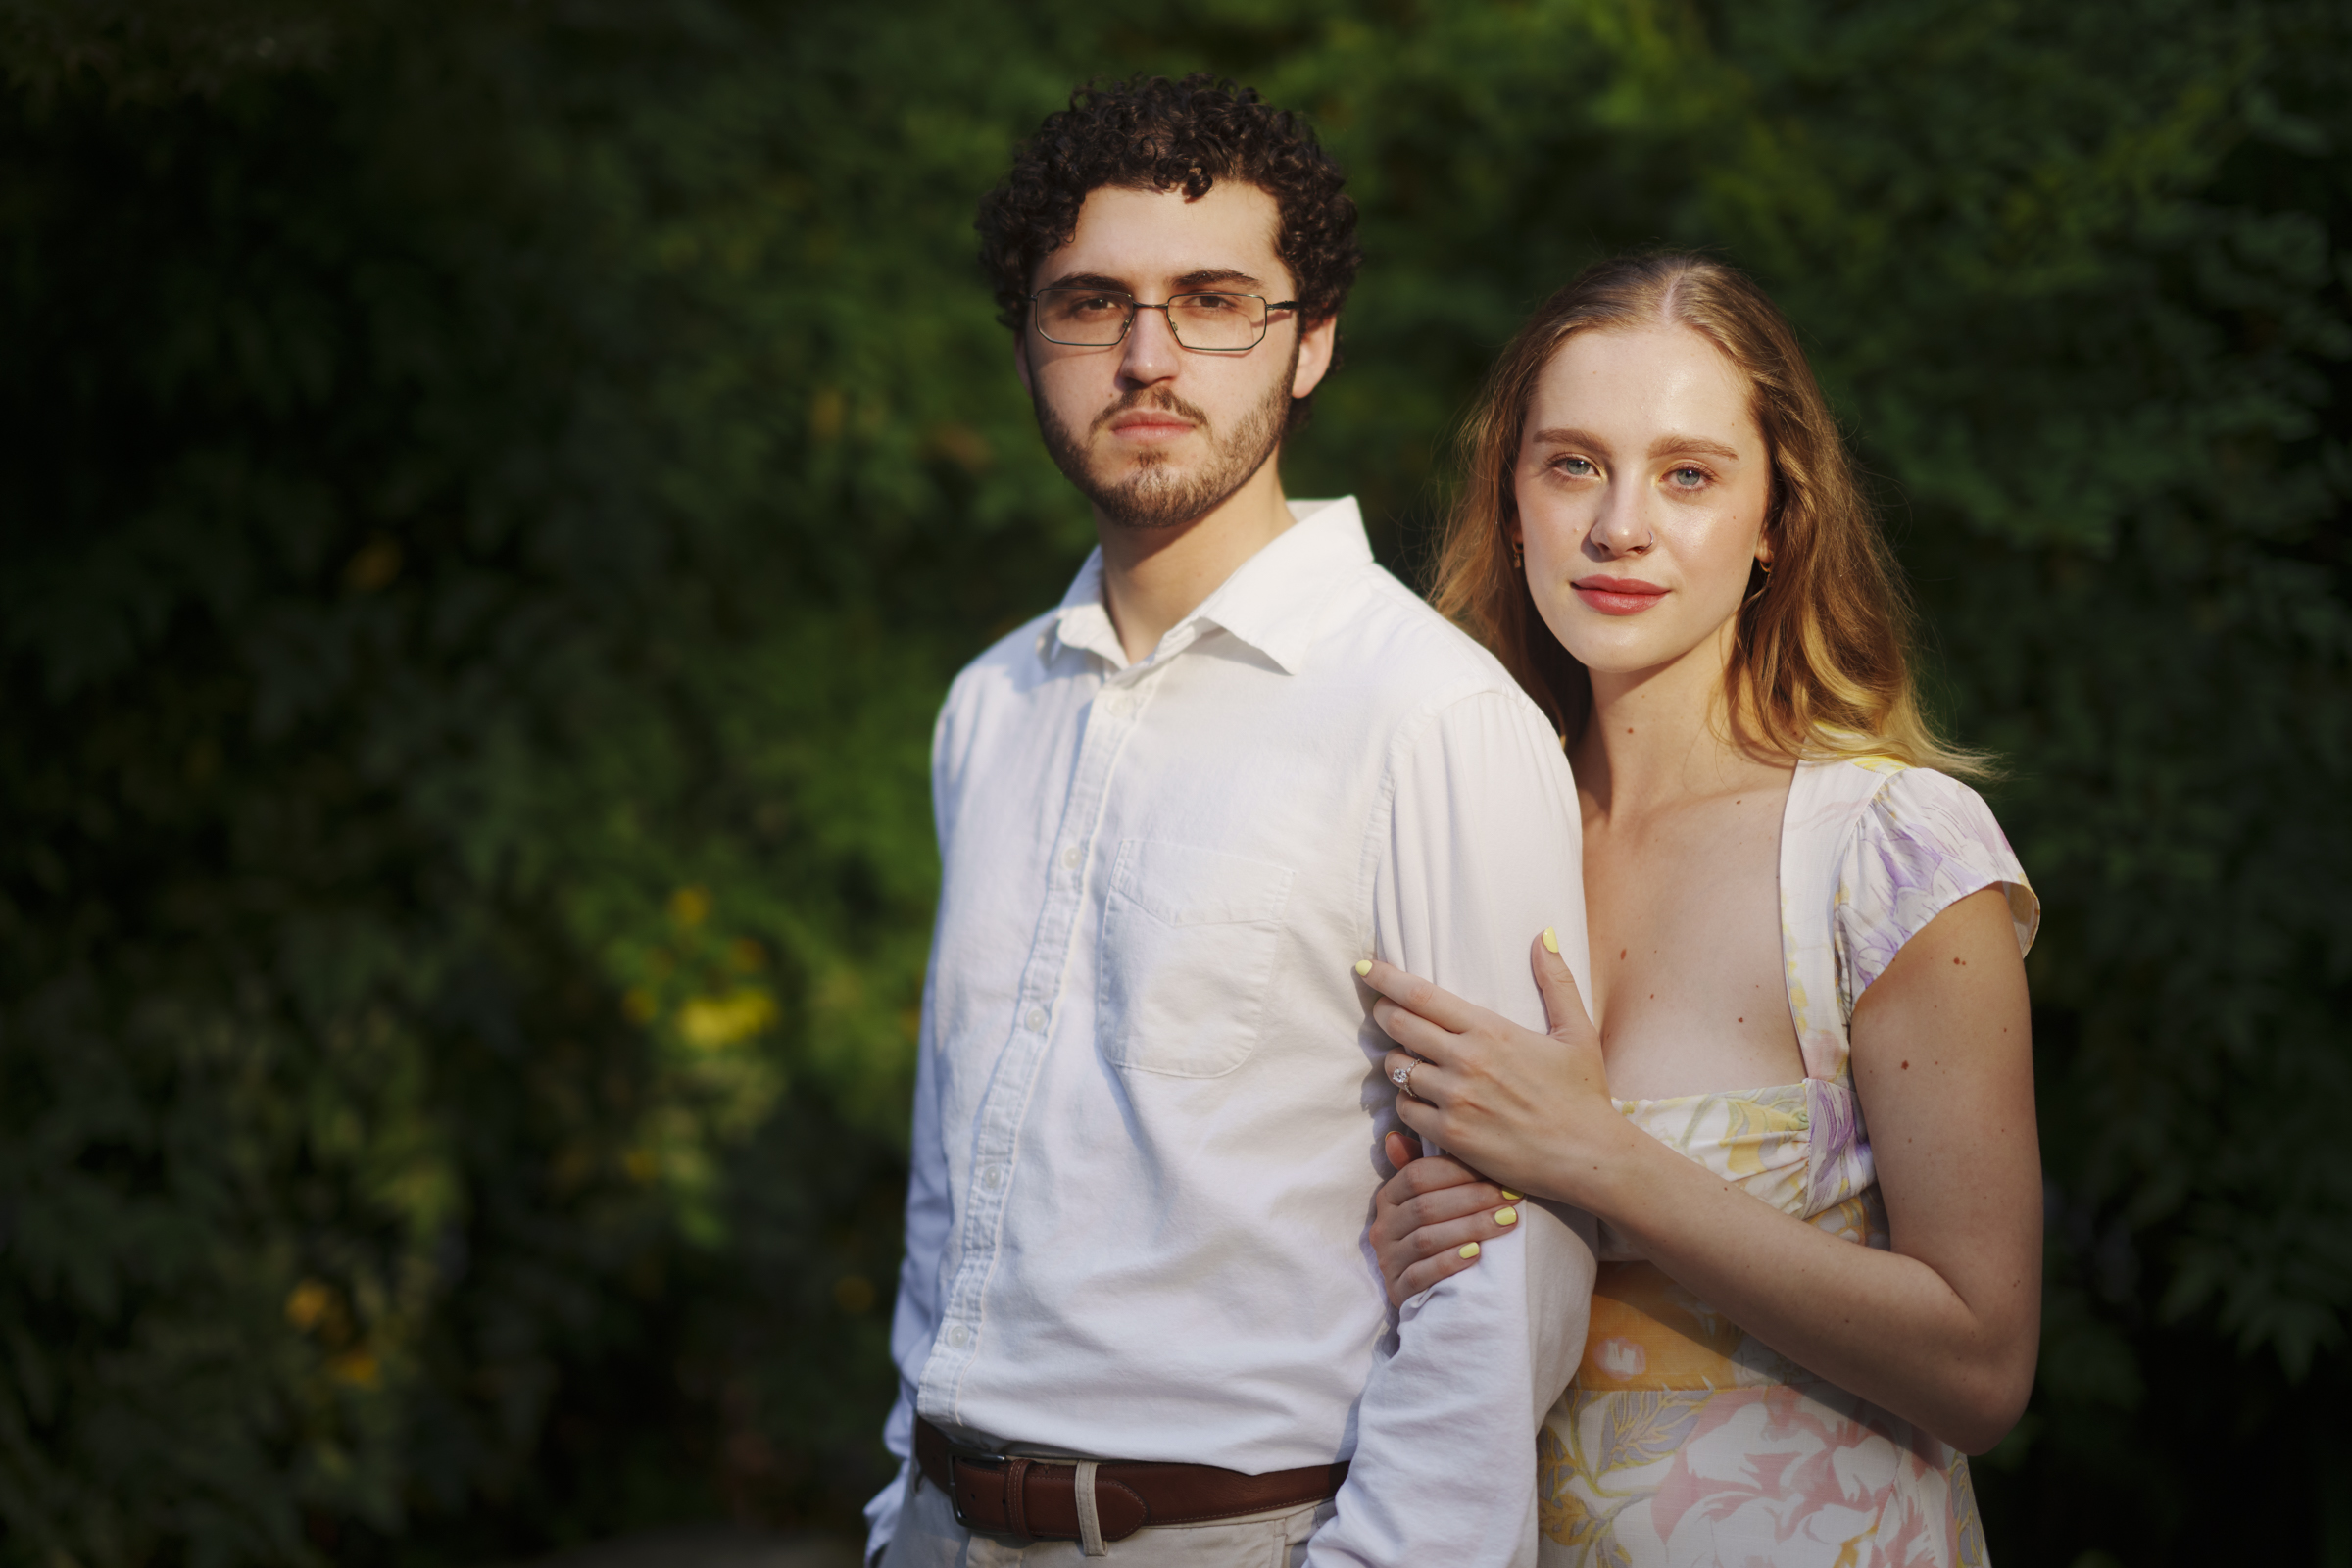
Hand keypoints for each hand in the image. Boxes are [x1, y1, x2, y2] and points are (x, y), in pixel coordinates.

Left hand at [1366, 930, 1626, 1205]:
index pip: (1422, 996)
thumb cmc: (1583, 1096)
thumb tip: (1544, 935)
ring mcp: (1455, 1100)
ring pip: (1398, 1069)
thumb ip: (1556, 981)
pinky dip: (1406, 1101)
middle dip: (1384, 1013)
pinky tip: (1421, 1099)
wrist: (1588, 1158)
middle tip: (1383, 1011)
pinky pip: (1405, 1110)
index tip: (1365, 968)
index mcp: (1490, 1031)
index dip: (1387, 979)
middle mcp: (1466, 1061)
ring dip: (1397, 1062)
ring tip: (1409, 1061)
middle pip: (1399, 1026)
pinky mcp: (1450, 1135)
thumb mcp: (1577, 1032)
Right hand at [1369, 1131, 1523, 1305]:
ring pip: (1427, 1239)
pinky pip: (1422, 1274)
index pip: (1417, 1176)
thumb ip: (1422, 1168)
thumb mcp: (1430, 1198)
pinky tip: (1476, 1255)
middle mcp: (1383, 1227)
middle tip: (1512, 1196)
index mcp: (1389, 1198)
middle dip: (1473, 1199)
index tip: (1498, 1172)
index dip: (1457, 1172)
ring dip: (1470, 1228)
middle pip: (1426, 1207)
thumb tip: (1396, 1136)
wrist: (1435, 1294)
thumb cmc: (1438, 1232)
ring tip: (1506, 1221)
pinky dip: (1449, 1262)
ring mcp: (1388, 1260)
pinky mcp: (1398, 1290)